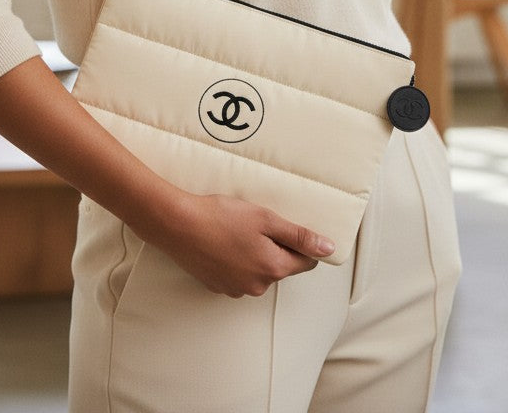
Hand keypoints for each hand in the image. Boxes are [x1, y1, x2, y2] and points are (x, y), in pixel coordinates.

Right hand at [146, 192, 335, 297]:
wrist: (178, 225)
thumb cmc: (221, 217)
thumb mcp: (266, 219)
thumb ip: (299, 236)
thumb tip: (329, 249)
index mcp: (273, 268)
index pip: (305, 262)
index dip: (300, 242)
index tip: (286, 226)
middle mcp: (257, 286)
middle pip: (280, 266)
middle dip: (274, 246)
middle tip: (256, 223)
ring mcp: (236, 290)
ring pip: (258, 271)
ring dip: (254, 254)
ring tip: (235, 231)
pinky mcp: (217, 287)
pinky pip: (238, 275)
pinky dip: (236, 261)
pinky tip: (222, 242)